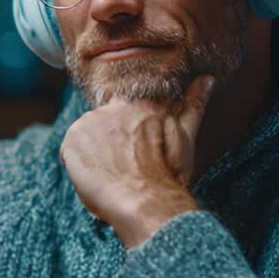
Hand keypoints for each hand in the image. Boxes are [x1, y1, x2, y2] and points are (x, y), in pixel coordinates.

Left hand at [60, 74, 214, 248]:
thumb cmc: (169, 173)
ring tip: (113, 173)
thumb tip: (207, 78)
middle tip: (126, 166)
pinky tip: (97, 177)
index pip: (125, 111)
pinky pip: (70, 153)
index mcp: (140, 101)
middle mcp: (113, 105)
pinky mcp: (72, 140)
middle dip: (111, 141)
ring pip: (88, 137)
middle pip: (105, 123)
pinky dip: (79, 165)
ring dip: (95, 153)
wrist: (146, 199)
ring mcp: (90, 121)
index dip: (129, 134)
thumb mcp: (185, 135)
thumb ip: (194, 103)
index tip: (136, 151)